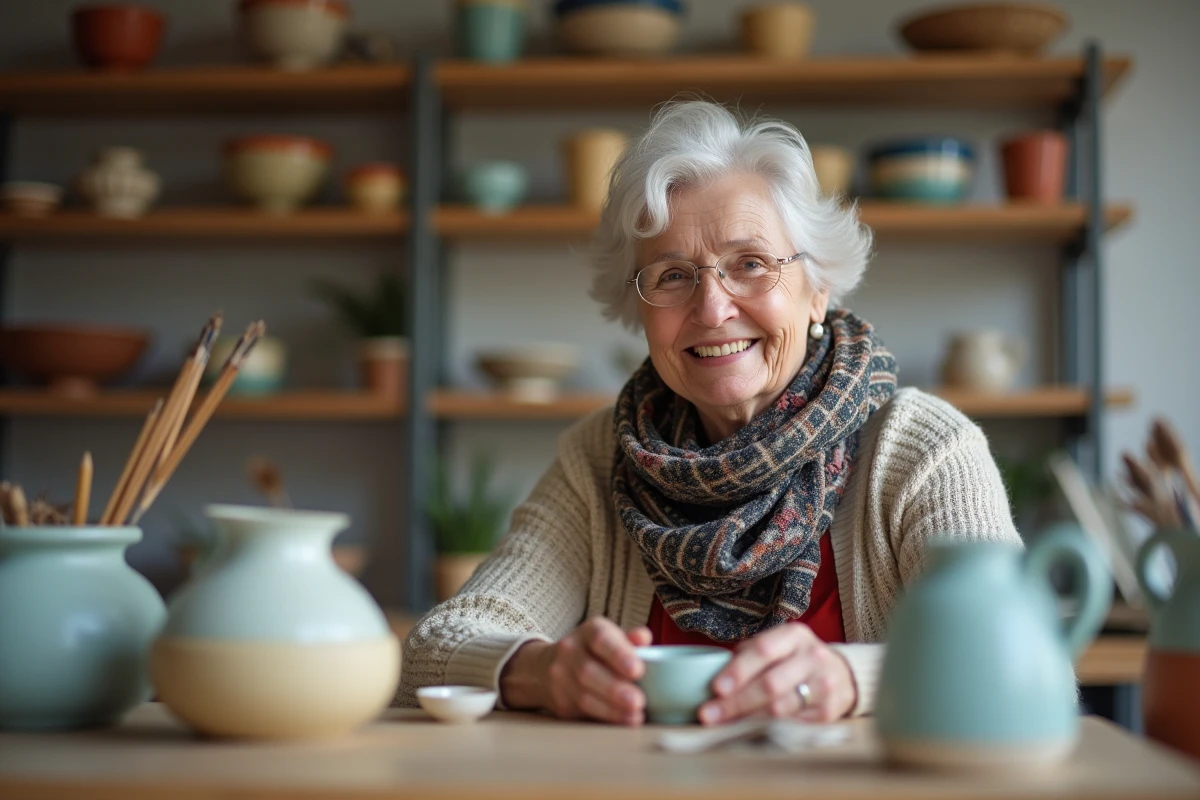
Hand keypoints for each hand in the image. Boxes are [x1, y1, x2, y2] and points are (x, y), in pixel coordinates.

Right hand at [501, 618, 651, 725]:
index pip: (601, 639)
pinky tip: (622, 721)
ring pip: (583, 696)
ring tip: (635, 716)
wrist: (550, 665)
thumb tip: (643, 637)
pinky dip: (605, 719)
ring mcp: (560, 676)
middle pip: (588, 671)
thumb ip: (630, 640)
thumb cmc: (595, 652)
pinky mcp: (559, 700)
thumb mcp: (612, 639)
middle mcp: (570, 650)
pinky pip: (581, 712)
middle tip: (638, 701)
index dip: (619, 655)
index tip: (638, 670)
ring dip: (612, 709)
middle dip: (615, 689)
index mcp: (588, 632)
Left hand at [698, 623, 855, 725]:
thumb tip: (711, 673)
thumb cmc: (795, 659)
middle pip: (770, 684)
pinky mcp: (828, 712)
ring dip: (747, 719)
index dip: (738, 670)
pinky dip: (766, 729)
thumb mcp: (778, 646)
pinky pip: (791, 724)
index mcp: (795, 636)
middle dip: (736, 702)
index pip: (764, 650)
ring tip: (722, 725)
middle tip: (709, 714)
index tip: (716, 687)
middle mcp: (812, 657)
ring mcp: (823, 685)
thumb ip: (749, 655)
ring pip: (780, 708)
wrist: (841, 675)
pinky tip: (746, 731)